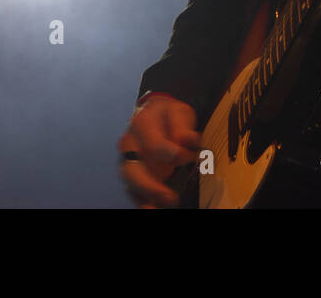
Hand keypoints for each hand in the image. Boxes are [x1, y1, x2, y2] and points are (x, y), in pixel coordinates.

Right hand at [117, 94, 201, 208]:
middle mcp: (129, 144)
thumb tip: (189, 140)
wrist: (156, 114)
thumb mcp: (180, 112)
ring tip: (158, 208)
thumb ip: (183, 126)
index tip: (193, 158)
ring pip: (130, 183)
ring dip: (144, 197)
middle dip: (149, 186)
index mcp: (142, 124)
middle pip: (132, 168)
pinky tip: (154, 207)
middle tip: (170, 197)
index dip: (173, 155)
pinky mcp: (132, 173)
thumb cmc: (169, 115)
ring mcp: (128, 160)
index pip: (154, 144)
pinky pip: (134, 189)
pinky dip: (143, 200)